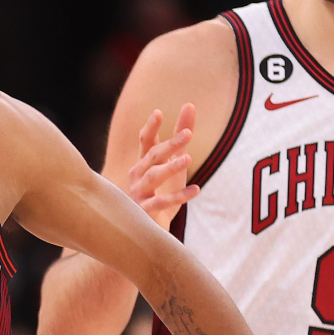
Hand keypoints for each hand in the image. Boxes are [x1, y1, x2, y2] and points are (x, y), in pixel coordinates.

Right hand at [127, 104, 199, 227]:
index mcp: (143, 163)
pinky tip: (196, 190)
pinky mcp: (145, 212)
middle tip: (188, 134)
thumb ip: (180, 137)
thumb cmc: (162, 190)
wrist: (149, 228)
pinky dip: (179, 196)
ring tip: (188, 160)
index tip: (158, 113)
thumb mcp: (175, 162)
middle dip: (170, 144)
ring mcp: (139, 193)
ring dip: (170, 167)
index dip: (150, 127)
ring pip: (154, 177)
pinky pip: (162, 202)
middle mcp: (137, 176)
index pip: (145, 141)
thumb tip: (189, 106)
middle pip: (153, 156)